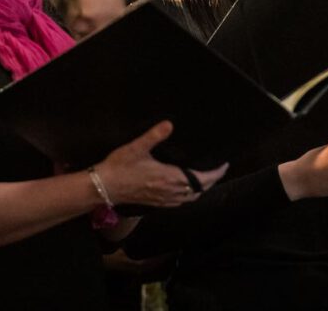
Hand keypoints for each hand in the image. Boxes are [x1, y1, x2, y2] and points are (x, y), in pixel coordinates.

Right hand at [96, 121, 227, 207]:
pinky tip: (186, 190)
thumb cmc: (120, 166)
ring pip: (190, 198)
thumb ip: (154, 135)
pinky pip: (179, 203)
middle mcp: (169, 192)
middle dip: (211, 181)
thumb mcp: (137, 147)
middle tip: (219, 170)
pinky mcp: (155, 203)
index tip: (224, 165)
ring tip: (206, 178)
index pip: (200, 180)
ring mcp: (163, 199)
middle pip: (199, 191)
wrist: (103, 187)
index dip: (215, 174)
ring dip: (201, 189)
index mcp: (169, 178)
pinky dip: (188, 196)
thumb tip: (169, 124)